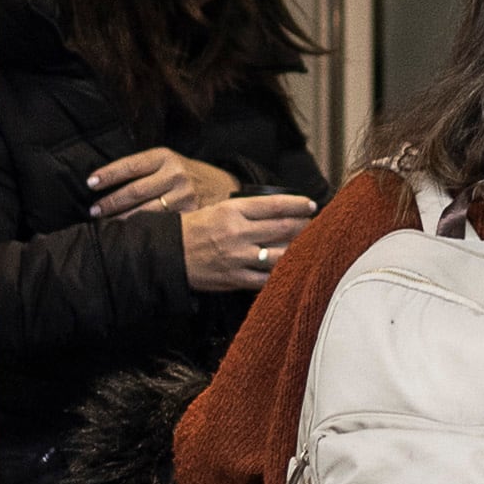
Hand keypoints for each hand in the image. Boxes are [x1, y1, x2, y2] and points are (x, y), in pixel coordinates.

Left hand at [86, 147, 234, 219]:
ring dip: (122, 219)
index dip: (108, 175)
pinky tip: (130, 233)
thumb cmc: (190, 175)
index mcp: (166, 157)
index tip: (90, 183)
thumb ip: (146, 169)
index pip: (130, 166)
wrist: (227, 188)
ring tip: (106, 225)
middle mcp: (175, 174)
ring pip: (145, 211)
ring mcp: (184, 195)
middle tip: (94, 211)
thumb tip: (108, 182)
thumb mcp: (171, 162)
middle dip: (110, 202)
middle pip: (134, 190)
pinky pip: (160, 224)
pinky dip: (142, 229)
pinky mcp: (190, 214)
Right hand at [177, 191, 317, 292]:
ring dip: (299, 249)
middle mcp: (237, 232)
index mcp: (232, 211)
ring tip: (308, 245)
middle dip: (304, 225)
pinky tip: (292, 268)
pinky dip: (282, 273)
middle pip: (283, 228)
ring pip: (280, 253)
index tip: (310, 205)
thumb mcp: (218, 209)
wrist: (169, 254)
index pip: (274, 205)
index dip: (297, 204)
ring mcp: (238, 257)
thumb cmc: (193, 229)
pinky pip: (267, 278)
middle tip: (315, 224)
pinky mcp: (236, 278)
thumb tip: (276, 211)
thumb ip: (245, 210)